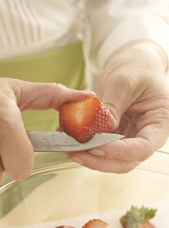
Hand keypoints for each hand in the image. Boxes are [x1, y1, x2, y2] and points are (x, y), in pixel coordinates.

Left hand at [66, 41, 168, 172]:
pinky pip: (99, 149)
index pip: (142, 148)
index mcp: (159, 124)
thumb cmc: (136, 68)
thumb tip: (99, 131)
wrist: (132, 65)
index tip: (97, 148)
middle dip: (99, 161)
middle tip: (76, 153)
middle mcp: (145, 137)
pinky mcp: (113, 139)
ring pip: (110, 160)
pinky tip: (68, 141)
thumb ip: (113, 106)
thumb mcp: (125, 81)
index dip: (119, 152)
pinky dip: (84, 148)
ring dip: (89, 158)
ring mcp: (129, 140)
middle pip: (125, 161)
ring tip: (68, 149)